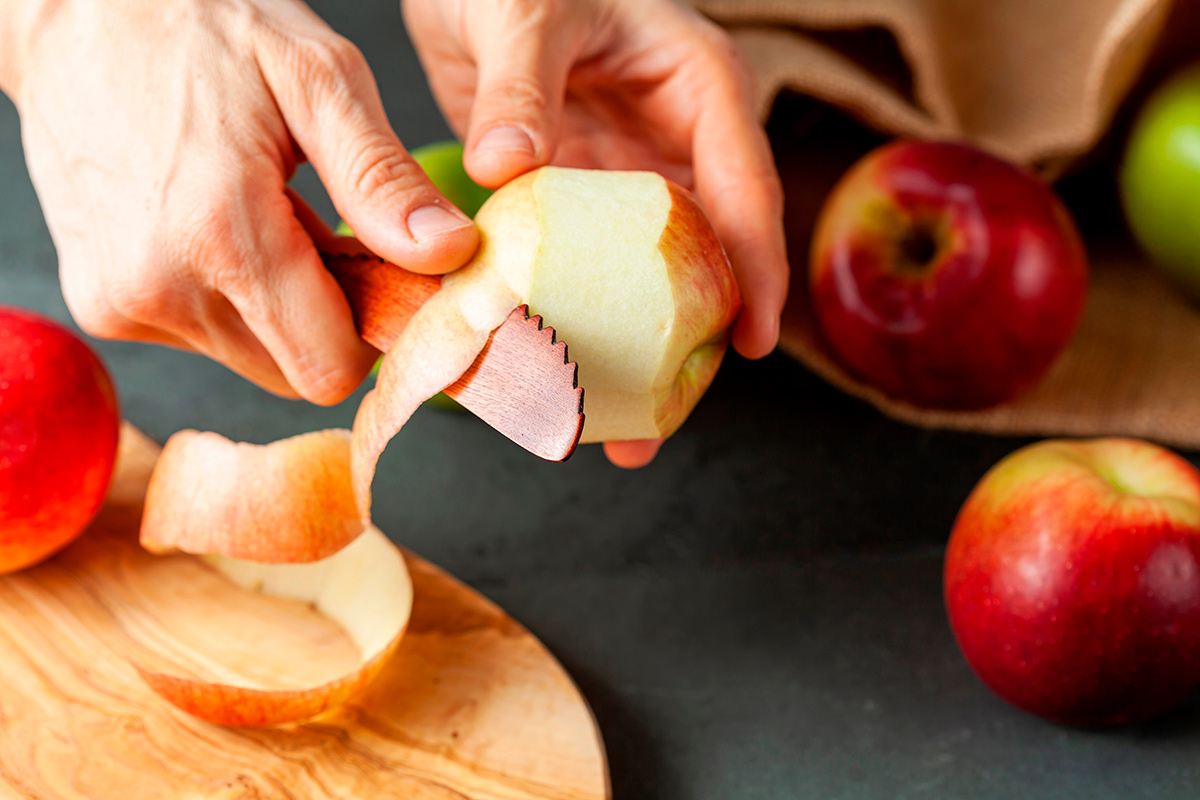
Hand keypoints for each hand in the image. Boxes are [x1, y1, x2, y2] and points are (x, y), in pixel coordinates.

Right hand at [3, 0, 479, 402]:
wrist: (74, 13)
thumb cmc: (201, 27)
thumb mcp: (318, 79)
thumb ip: (382, 178)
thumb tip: (449, 253)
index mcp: (221, 233)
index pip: (330, 368)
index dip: (374, 331)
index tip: (387, 278)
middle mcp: (161, 286)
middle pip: (294, 371)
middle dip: (329, 318)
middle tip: (326, 231)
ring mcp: (122, 302)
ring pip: (253, 357)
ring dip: (280, 306)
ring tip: (269, 216)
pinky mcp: (102, 306)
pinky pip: (204, 335)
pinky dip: (231, 297)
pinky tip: (222, 226)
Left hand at [405, 0, 788, 466]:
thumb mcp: (526, 10)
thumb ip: (522, 85)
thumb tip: (509, 166)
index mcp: (700, 88)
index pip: (746, 186)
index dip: (756, 267)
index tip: (751, 340)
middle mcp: (675, 139)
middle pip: (706, 253)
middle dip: (693, 338)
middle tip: (667, 418)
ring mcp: (626, 173)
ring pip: (648, 275)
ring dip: (633, 348)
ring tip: (616, 428)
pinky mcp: (576, 194)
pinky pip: (586, 268)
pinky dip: (574, 318)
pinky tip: (555, 368)